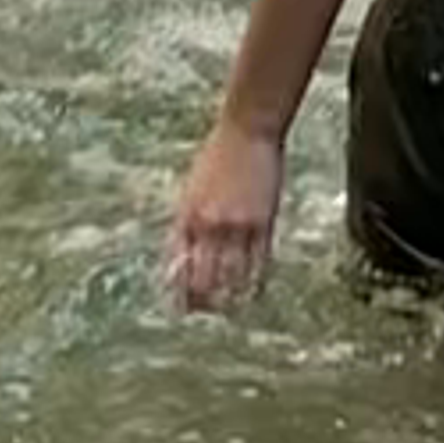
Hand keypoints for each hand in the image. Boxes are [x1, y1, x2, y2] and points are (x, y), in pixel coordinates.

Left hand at [168, 108, 286, 310]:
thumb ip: (188, 225)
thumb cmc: (217, 155)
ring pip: (232, 278)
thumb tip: (181, 260)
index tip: (181, 309)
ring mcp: (238, 225)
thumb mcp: (191, 190)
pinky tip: (253, 292)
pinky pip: (259, 263)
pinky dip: (255, 282)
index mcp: (187, 217)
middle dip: (203, 302)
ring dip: (230, 299)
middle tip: (207, 312)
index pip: (179, 269)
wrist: (247, 129)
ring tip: (230, 310)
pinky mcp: (264, 222)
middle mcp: (209, 226)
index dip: (180, 293)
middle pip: (204, 279)